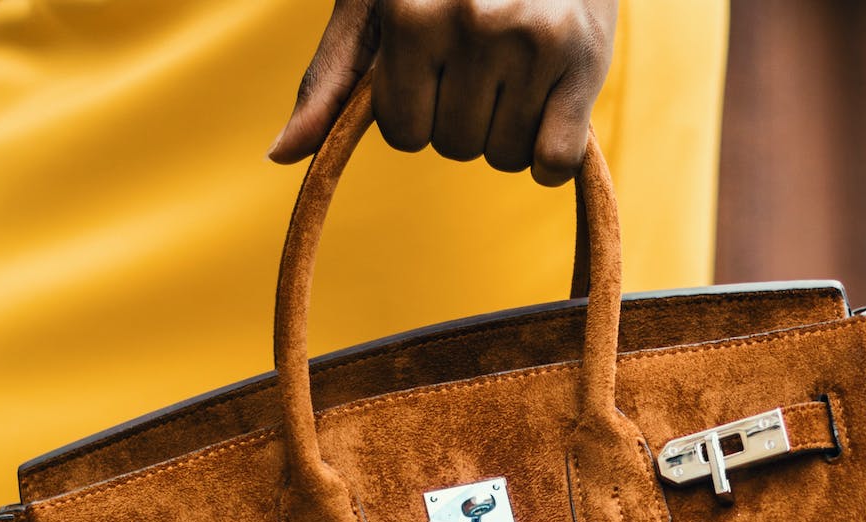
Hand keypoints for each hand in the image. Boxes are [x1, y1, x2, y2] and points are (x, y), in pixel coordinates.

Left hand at [268, 0, 618, 185]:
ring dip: (509, 134)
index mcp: (411, 13)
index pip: (403, 132)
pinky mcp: (585, 61)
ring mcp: (533, 41)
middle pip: (453, 146)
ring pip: (504, 159)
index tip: (440, 66)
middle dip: (464, 120)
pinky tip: (554, 111)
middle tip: (487, 64)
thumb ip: (331, 80)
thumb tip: (281, 155)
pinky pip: (554, 163)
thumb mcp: (377, 9)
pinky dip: (552, 160)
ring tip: (520, 71)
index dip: (420, 111)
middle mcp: (472, 22)